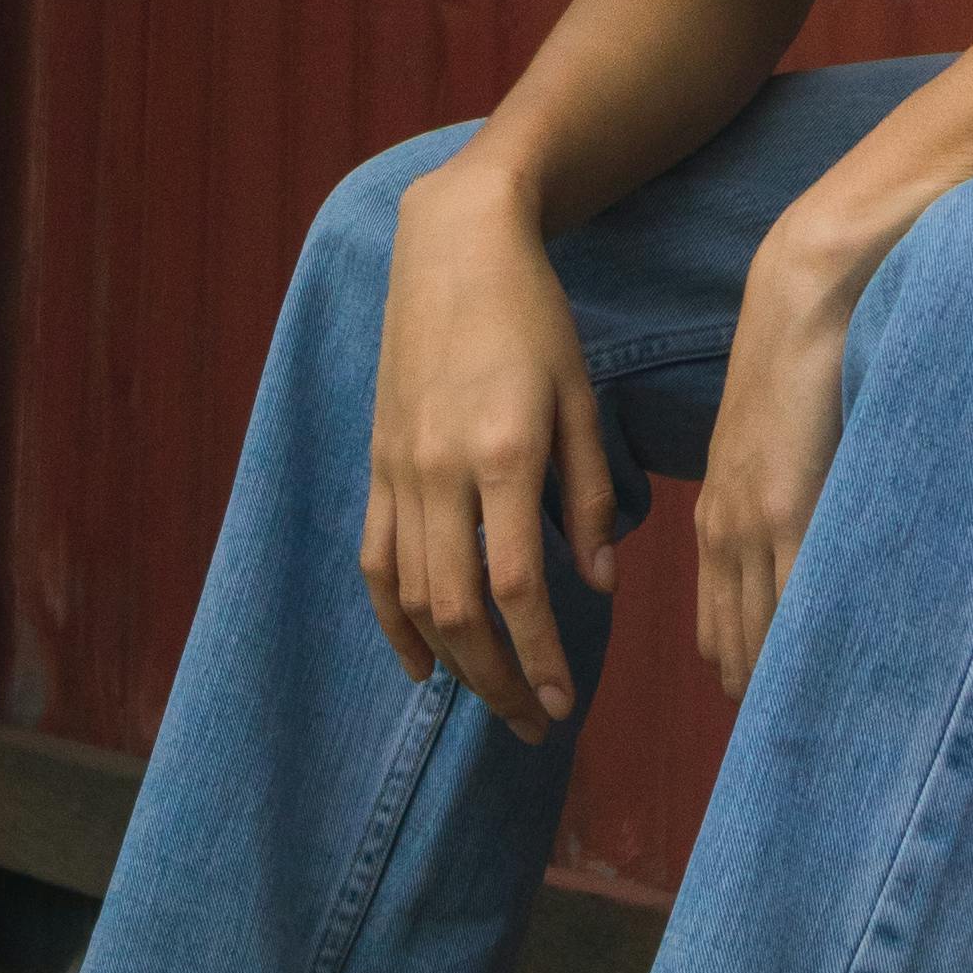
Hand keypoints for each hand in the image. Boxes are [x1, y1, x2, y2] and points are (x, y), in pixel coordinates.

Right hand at [362, 157, 618, 743]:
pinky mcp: (377, 463)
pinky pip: (376, 560)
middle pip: (461, 611)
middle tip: (535, 726)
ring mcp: (399, 470)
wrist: (453, 246)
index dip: (541, 659)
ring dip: (453, 664)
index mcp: (503, 455)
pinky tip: (421, 663)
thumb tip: (596, 585)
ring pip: (414, 596)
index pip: (518, 590)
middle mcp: (442, 471)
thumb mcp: (580, 398)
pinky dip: (393, 621)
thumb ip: (588, 495)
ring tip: (492, 701)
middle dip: (497, 682)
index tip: (567, 706)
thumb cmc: (534, 316)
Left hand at [694, 215, 876, 699]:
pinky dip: (811, 642)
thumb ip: (782, 504)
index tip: (773, 723)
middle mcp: (727, 530)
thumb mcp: (772, 446)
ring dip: (787, 682)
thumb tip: (808, 552)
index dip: (748, 675)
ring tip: (820, 736)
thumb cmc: (802, 364)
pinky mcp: (791, 505)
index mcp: (720, 518)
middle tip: (798, 753)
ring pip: (764, 632)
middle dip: (766, 696)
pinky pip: (797, 596)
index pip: (725, 627)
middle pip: (740, 644)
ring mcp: (757, 522)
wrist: (806, 297)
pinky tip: (833, 678)